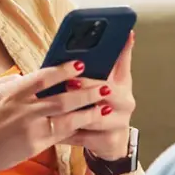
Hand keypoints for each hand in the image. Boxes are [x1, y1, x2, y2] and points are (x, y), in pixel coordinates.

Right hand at [0, 60, 112, 174]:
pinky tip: (90, 124)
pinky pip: (61, 135)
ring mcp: (31, 128)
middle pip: (63, 97)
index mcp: (13, 91)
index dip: (64, 70)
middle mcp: (24, 108)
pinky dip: (78, 129)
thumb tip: (26, 75)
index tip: (81, 64)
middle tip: (105, 85)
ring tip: (106, 105)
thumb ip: (9, 82)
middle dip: (87, 91)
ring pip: (67, 117)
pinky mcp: (34, 145)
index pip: (44, 77)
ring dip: (89, 111)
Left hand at [61, 31, 135, 159]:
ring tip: (53, 106)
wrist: (112, 140)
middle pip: (107, 93)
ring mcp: (118, 124)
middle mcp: (125, 104)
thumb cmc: (107, 103)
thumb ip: (117, 58)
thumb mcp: (114, 81)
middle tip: (68, 81)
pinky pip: (81, 136)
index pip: (121, 66)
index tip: (83, 61)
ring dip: (73, 111)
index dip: (106, 58)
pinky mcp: (106, 142)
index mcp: (124, 84)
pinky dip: (64, 132)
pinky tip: (47, 128)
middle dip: (86, 86)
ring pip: (93, 117)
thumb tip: (128, 33)